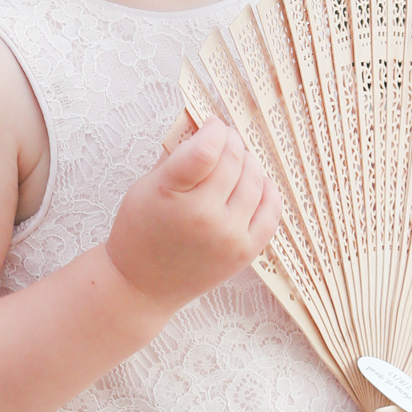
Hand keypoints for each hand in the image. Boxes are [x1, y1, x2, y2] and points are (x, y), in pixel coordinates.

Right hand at [108, 115, 281, 310]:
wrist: (142, 285)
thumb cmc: (140, 232)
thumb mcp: (145, 186)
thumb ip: (176, 156)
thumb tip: (204, 127)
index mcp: (171, 195)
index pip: (207, 148)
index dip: (214, 129)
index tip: (210, 125)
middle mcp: (203, 216)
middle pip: (234, 159)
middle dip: (230, 141)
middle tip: (223, 140)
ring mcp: (228, 236)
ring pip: (255, 180)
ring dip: (248, 162)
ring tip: (236, 162)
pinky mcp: (245, 252)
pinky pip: (271, 210)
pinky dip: (267, 190)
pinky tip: (256, 184)